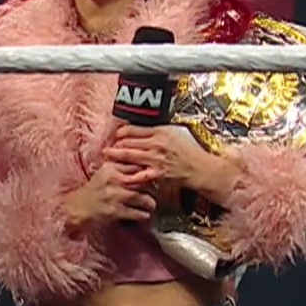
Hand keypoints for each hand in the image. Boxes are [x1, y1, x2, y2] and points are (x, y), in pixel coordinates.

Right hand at [63, 162, 157, 234]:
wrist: (77, 207)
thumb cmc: (94, 189)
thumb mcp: (105, 173)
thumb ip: (121, 166)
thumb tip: (145, 164)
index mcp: (110, 167)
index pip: (136, 165)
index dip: (147, 171)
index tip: (154, 176)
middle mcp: (112, 180)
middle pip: (141, 181)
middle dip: (152, 187)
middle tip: (156, 191)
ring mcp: (113, 196)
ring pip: (141, 197)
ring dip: (149, 202)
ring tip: (151, 204)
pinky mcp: (114, 211)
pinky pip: (136, 213)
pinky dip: (143, 215)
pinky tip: (144, 215)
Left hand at [106, 123, 234, 200]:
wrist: (200, 167)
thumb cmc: (189, 150)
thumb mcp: (175, 133)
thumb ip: (158, 130)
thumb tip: (144, 128)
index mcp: (159, 131)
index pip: (133, 129)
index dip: (122, 132)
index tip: (117, 135)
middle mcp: (156, 144)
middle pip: (129, 142)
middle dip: (115, 145)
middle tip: (106, 148)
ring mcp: (156, 159)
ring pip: (131, 156)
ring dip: (117, 157)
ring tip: (107, 157)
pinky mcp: (157, 173)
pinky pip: (140, 175)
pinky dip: (129, 176)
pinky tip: (120, 176)